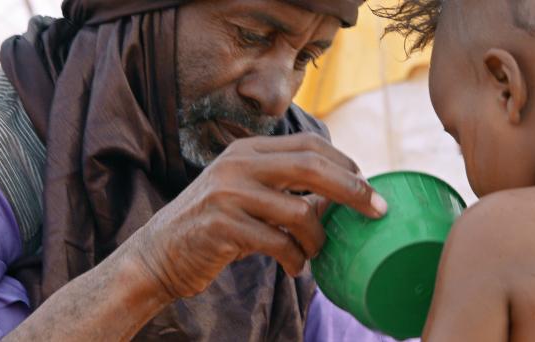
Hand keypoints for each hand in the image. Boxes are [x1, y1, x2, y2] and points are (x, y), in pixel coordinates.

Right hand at [128, 133, 387, 298]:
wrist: (157, 255)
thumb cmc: (215, 228)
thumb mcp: (251, 198)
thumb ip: (290, 191)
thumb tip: (343, 195)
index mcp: (248, 151)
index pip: (310, 145)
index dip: (345, 164)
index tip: (368, 187)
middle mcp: (238, 164)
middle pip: (312, 167)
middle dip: (352, 190)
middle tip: (377, 211)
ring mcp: (228, 193)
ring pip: (299, 212)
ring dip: (318, 240)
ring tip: (315, 254)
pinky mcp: (221, 225)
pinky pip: (278, 243)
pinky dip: (295, 259)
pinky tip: (294, 268)